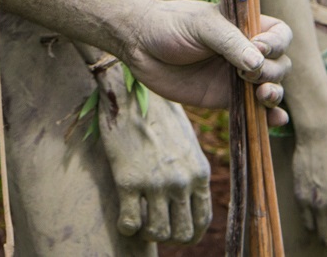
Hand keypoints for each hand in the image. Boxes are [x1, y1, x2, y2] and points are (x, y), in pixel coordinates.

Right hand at [90, 70, 212, 244]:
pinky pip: (131, 223)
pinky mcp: (128, 180)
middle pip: (182, 232)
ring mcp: (155, 182)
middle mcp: (181, 181)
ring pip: (157, 232)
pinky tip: (123, 219)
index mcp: (199, 172)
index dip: (190, 233)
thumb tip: (188, 196)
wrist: (129, 90)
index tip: (176, 230)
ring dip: (147, 232)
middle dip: (168, 236)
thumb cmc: (156, 113)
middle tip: (154, 226)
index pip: (203, 220)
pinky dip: (127, 228)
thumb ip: (190, 169)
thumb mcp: (186, 141)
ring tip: (138, 222)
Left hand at [122, 0, 289, 119]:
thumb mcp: (201, 25)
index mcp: (244, 25)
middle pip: (281, 64)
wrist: (139, 45)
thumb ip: (230, 42)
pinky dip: (270, 116)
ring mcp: (238, 76)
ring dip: (274, 93)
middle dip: (273, 71)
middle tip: (247, 73)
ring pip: (272, 87)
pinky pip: (255, 110)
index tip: (258, 48)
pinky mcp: (226, 97)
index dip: (276, 43)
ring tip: (261, 95)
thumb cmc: (170, 25)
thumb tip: (258, 64)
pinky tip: (275, 120)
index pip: (280, 34)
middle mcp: (246, 51)